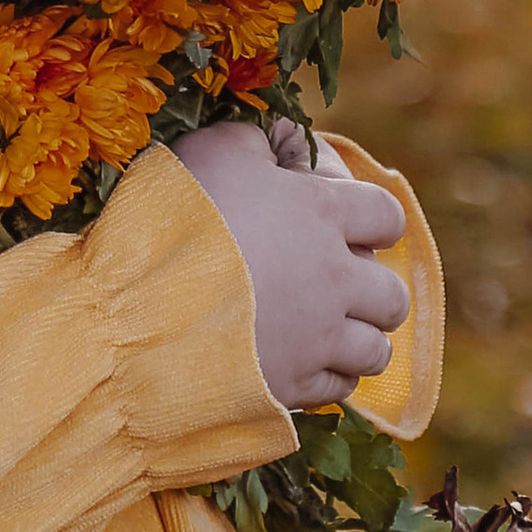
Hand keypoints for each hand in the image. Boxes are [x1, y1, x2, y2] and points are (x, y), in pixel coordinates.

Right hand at [171, 121, 408, 413]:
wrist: (139, 300)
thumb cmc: (177, 213)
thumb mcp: (214, 149)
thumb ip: (257, 141)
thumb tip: (276, 145)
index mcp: (323, 214)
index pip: (386, 215)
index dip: (372, 220)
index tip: (347, 225)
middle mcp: (335, 280)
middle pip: (393, 296)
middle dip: (373, 292)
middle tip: (337, 288)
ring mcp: (318, 339)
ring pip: (375, 351)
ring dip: (357, 341)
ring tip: (323, 333)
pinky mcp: (293, 384)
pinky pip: (337, 390)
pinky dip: (325, 378)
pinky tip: (298, 362)